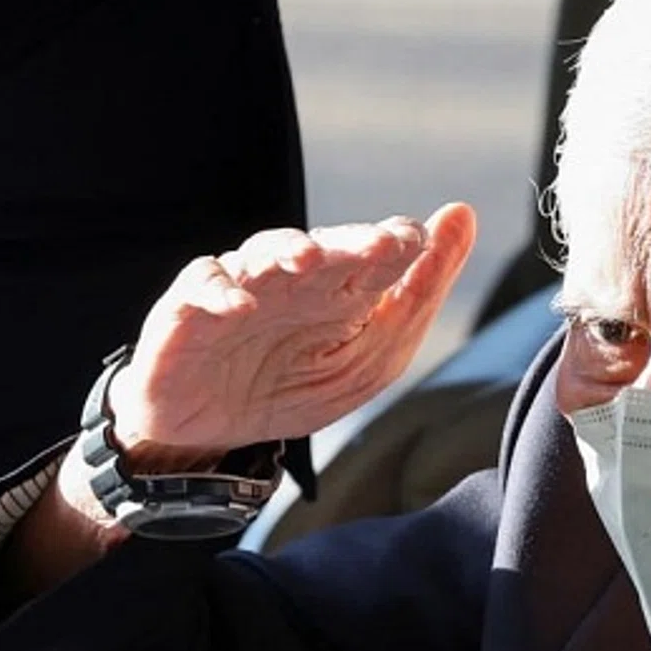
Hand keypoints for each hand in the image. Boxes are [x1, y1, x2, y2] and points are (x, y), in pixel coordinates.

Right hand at [109, 203, 477, 458]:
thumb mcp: (366, 363)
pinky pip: (202, 287)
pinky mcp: (188, 308)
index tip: (424, 241)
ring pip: (264, 253)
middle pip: (326, 246)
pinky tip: (240, 305)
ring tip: (311, 259)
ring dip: (288, 251)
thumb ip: (416, 298)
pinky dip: (219, 292)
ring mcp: (241, 288)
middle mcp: (292, 281)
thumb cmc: (286, 388)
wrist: (205, 434)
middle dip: (353, 242)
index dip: (399, 243)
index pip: (377, 253)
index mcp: (340, 291)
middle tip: (383, 244)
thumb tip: (462, 216)